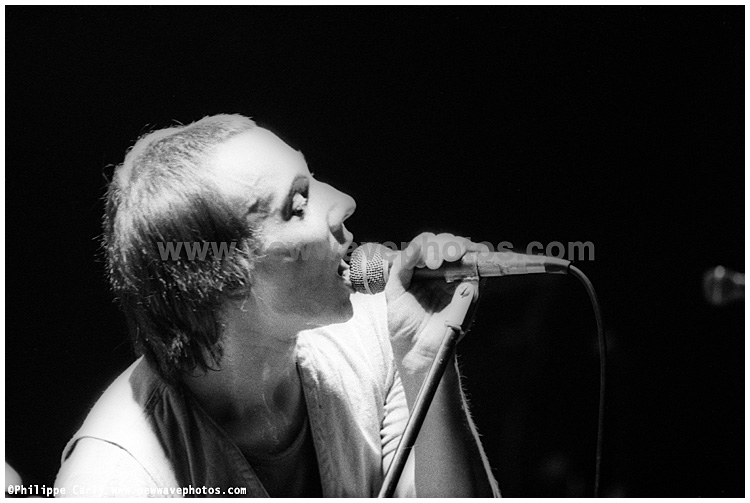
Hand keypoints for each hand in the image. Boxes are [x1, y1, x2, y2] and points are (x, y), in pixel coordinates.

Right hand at [385, 232, 487, 375]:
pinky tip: (419, 258)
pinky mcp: (399, 281)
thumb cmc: (446, 331)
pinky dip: (412, 253)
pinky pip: (403, 260)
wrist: (424, 352)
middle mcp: (436, 270)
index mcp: (455, 274)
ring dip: (431, 247)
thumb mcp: (466, 306)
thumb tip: (478, 260)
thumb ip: (472, 283)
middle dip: (448, 245)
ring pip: (424, 244)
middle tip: (452, 256)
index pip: (461, 249)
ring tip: (433, 263)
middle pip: (443, 242)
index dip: (465, 246)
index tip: (468, 251)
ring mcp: (417, 273)